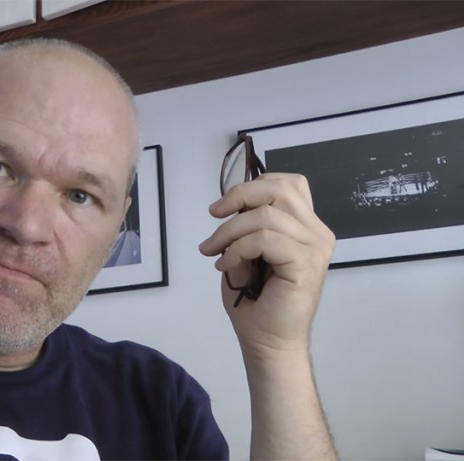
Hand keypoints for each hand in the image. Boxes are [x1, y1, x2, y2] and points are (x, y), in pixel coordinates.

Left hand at [199, 173, 337, 458]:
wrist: (267, 342)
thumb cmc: (256, 302)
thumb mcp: (246, 253)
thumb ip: (247, 226)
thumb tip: (230, 205)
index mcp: (306, 227)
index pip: (289, 184)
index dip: (253, 186)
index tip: (222, 207)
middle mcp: (317, 234)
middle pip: (279, 190)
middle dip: (238, 197)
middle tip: (213, 216)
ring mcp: (316, 248)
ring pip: (266, 215)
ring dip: (230, 231)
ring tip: (214, 251)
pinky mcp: (306, 263)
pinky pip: (265, 239)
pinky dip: (238, 248)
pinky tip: (225, 264)